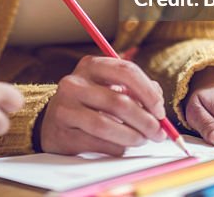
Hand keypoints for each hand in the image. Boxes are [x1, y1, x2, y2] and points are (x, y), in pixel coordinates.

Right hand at [40, 56, 166, 155]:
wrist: (53, 121)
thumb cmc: (89, 103)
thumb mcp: (109, 86)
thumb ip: (135, 89)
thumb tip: (157, 103)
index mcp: (90, 66)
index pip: (125, 71)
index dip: (148, 92)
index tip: (160, 111)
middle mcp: (74, 83)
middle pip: (118, 102)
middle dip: (145, 121)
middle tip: (158, 133)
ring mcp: (65, 108)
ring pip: (106, 125)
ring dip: (132, 137)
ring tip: (142, 140)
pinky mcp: (61, 133)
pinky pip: (97, 144)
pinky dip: (116, 148)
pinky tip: (121, 147)